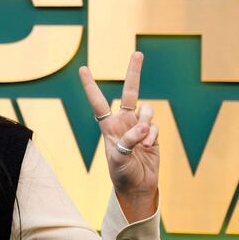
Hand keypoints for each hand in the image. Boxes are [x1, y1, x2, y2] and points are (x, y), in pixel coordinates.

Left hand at [79, 52, 159, 221]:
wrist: (137, 186)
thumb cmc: (121, 173)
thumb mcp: (119, 158)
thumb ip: (129, 141)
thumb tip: (144, 125)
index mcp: (108, 126)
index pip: (98, 102)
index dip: (90, 86)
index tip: (83, 69)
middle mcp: (123, 121)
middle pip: (130, 92)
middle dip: (134, 72)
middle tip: (137, 53)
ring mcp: (139, 126)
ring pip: (147, 110)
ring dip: (146, 123)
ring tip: (143, 141)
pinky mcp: (153, 133)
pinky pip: (155, 126)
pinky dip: (153, 135)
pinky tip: (149, 148)